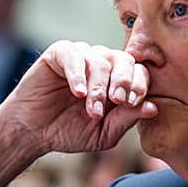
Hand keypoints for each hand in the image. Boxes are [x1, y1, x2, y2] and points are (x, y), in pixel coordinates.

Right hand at [0, 41, 157, 186]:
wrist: (34, 132)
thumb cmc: (71, 131)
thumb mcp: (105, 132)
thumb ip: (127, 119)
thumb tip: (153, 108)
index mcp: (119, 80)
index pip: (140, 72)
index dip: (141, 86)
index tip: (133, 103)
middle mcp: (103, 64)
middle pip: (125, 60)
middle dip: (124, 81)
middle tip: (118, 100)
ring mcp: (82, 57)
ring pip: (100, 60)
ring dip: (99, 87)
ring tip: (92, 109)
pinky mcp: (59, 54)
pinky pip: (74, 56)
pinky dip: (79, 75)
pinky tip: (79, 93)